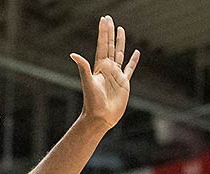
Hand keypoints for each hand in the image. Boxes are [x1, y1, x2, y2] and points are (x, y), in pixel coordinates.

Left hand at [71, 15, 139, 130]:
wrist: (100, 117)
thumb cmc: (92, 102)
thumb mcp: (88, 83)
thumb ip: (83, 68)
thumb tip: (73, 54)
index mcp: (99, 67)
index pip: (102, 45)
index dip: (103, 32)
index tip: (104, 20)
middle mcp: (108, 69)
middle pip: (110, 46)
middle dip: (110, 33)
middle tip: (109, 19)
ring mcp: (116, 75)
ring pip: (119, 54)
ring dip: (120, 42)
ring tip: (121, 30)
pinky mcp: (124, 83)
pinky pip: (130, 69)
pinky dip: (133, 61)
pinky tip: (136, 53)